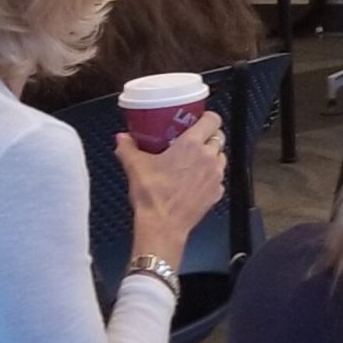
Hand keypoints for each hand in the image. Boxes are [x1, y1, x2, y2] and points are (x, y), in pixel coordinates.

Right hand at [118, 114, 226, 257]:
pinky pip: (219, 178)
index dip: (207, 117)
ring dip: (211, 156)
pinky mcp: (217, 192)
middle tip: (193, 141)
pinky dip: (211, 176)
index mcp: (192, 145)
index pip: (213, 119)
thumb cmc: (152, 195)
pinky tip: (195, 181)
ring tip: (194, 161)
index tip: (198, 120)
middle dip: (208, 136)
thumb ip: (127, 148)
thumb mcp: (135, 167)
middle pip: (218, 137)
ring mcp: (216, 175)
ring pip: (221, 156)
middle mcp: (208, 157)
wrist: (162, 225)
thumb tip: (122, 138)